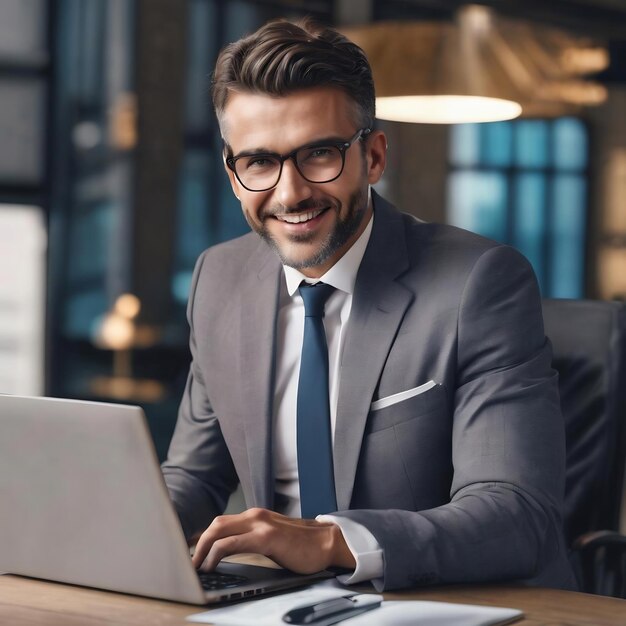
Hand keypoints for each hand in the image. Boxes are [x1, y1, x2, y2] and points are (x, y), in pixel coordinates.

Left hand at [191, 508, 355, 573]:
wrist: (326, 543)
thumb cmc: (300, 546)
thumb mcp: (271, 539)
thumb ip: (252, 540)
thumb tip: (227, 553)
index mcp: (256, 516)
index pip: (222, 523)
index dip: (203, 537)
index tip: (191, 553)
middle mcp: (255, 515)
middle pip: (216, 524)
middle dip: (197, 543)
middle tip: (188, 562)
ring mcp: (261, 524)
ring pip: (219, 530)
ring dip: (202, 549)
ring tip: (195, 566)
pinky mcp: (266, 537)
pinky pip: (232, 543)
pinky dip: (216, 553)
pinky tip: (211, 565)